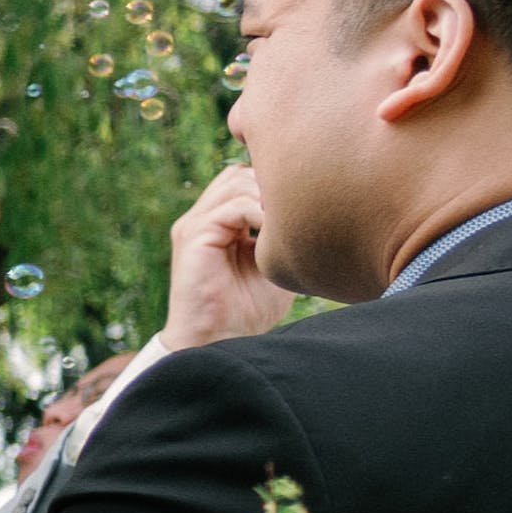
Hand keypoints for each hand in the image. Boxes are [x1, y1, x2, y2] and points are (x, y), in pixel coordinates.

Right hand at [166, 164, 293, 357]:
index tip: (304, 205)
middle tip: (298, 211)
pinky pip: (232, 207)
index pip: (243, 180)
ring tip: (288, 223)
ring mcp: (194, 225)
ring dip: (268, 197)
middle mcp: (202, 218)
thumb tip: (318, 214)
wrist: (220, 339)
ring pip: (235, 182)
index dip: (273, 185)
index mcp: (217, 223)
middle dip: (271, 185)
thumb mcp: (275, 264)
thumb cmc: (249, 310)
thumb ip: (284, 237)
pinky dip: (260, 215)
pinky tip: (276, 236)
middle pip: (238, 173)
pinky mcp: (193, 236)